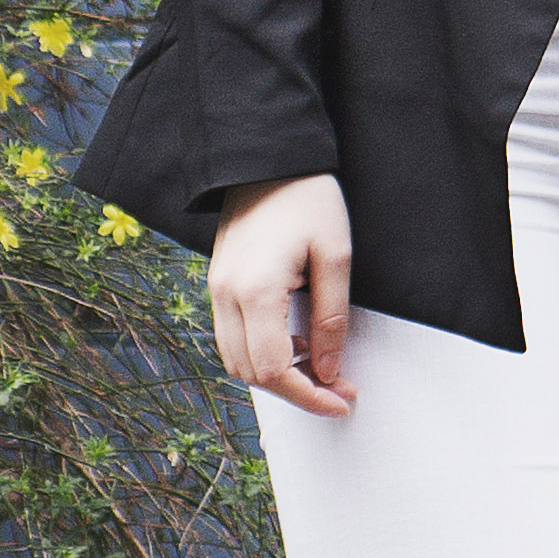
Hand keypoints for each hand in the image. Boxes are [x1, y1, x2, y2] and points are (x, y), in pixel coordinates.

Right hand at [210, 173, 356, 417]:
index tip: (342, 400)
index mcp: (256, 290)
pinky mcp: (217, 282)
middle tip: (340, 386)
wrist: (267, 157)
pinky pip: (232, 336)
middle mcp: (226, 295)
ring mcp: (216, 289)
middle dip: (296, 390)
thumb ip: (331, 319)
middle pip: (251, 373)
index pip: (274, 370)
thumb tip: (327, 370)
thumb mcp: (335, 256)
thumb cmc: (308, 199)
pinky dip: (261, 352)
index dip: (309, 395)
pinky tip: (294, 340)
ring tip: (318, 361)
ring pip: (236, 360)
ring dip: (276, 373)